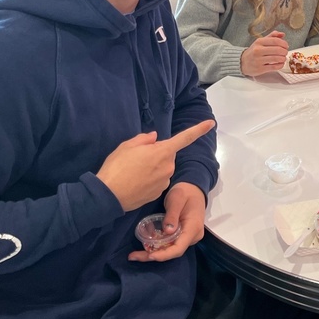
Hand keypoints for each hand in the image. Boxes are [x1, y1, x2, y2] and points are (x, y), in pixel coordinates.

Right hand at [97, 120, 214, 211]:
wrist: (108, 196)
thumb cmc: (117, 167)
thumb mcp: (127, 146)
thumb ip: (144, 139)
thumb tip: (155, 138)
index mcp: (163, 152)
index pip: (185, 138)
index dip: (198, 129)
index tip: (211, 123)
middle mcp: (168, 167)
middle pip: (167, 155)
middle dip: (157, 154)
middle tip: (137, 158)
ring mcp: (164, 182)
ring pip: (162, 169)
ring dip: (153, 168)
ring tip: (133, 172)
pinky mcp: (158, 194)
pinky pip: (158, 182)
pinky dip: (149, 181)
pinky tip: (135, 183)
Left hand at [129, 182, 206, 261]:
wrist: (193, 189)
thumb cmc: (185, 192)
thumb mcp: (176, 199)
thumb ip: (172, 215)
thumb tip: (167, 231)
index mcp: (193, 228)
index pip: (179, 248)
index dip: (164, 255)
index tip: (150, 256)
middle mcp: (192, 236)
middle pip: (173, 251)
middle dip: (154, 256)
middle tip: (134, 256)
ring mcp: (188, 237)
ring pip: (171, 250)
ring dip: (154, 252)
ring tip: (135, 254)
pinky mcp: (182, 235)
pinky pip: (170, 244)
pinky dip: (158, 246)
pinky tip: (145, 244)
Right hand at [240, 32, 288, 76]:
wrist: (242, 62)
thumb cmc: (254, 51)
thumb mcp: (260, 42)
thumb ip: (272, 36)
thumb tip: (282, 34)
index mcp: (259, 42)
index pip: (275, 41)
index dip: (284, 43)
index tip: (286, 46)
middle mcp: (258, 50)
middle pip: (278, 50)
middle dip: (284, 51)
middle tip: (285, 52)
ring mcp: (259, 60)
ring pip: (277, 58)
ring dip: (283, 58)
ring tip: (283, 58)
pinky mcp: (260, 69)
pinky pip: (274, 67)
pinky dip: (280, 65)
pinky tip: (280, 63)